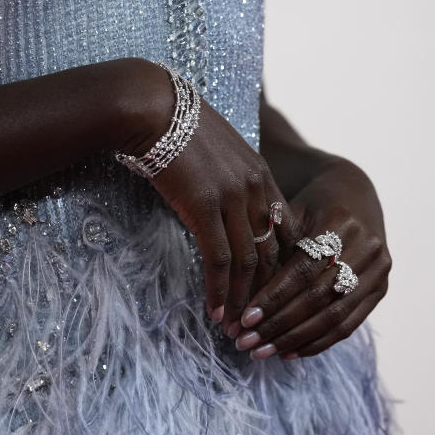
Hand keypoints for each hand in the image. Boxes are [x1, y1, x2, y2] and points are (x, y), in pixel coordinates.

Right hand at [121, 60, 299, 337]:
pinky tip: (217, 312)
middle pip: (272, 251)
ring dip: (245, 300)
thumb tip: (220, 196)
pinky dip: (221, 291)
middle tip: (262, 321)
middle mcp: (253, 187)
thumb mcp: (215, 146)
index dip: (281, 263)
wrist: (151, 106)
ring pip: (249, 263)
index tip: (273, 291)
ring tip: (240, 329)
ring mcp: (231, 198)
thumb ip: (227, 173)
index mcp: (259, 172)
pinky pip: (220, 261)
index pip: (284, 228)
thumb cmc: (175, 123)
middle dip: (268, 291)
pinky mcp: (204, 208)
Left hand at [232, 160, 391, 358]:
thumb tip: (236, 293)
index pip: (303, 270)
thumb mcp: (291, 214)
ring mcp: (379, 270)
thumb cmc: (310, 205)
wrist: (353, 194)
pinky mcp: (381, 289)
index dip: (274, 297)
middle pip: (319, 297)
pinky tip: (289, 352)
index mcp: (341, 223)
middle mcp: (367, 247)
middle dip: (280, 324)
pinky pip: (348, 324)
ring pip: (334, 316)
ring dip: (295, 339)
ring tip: (262, 353)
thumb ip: (272, 248)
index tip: (244, 319)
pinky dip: (318, 342)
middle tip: (246, 342)